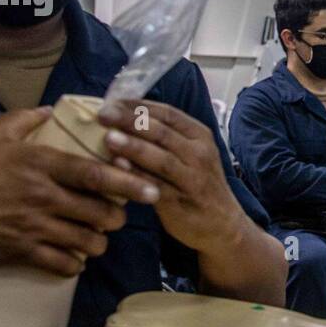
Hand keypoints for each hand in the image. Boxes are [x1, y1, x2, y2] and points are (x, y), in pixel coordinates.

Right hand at [0, 107, 156, 276]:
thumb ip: (26, 120)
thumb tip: (51, 110)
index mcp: (39, 165)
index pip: (97, 174)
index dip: (129, 182)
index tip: (151, 188)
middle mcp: (42, 197)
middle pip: (101, 213)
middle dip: (116, 216)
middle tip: (115, 214)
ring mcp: (32, 228)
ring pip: (88, 242)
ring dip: (97, 242)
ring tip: (94, 236)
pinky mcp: (20, 254)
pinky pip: (64, 265)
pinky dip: (74, 263)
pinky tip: (71, 256)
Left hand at [98, 99, 248, 252]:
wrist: (223, 223)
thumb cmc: (197, 183)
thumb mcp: (190, 153)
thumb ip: (164, 137)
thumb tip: (121, 117)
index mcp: (199, 135)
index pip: (167, 113)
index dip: (137, 106)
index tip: (110, 103)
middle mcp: (199, 153)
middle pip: (162, 132)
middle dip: (130, 121)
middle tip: (103, 115)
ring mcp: (193, 178)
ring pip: (161, 158)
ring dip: (133, 147)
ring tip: (109, 138)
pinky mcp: (182, 201)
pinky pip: (156, 186)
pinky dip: (137, 176)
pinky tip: (118, 168)